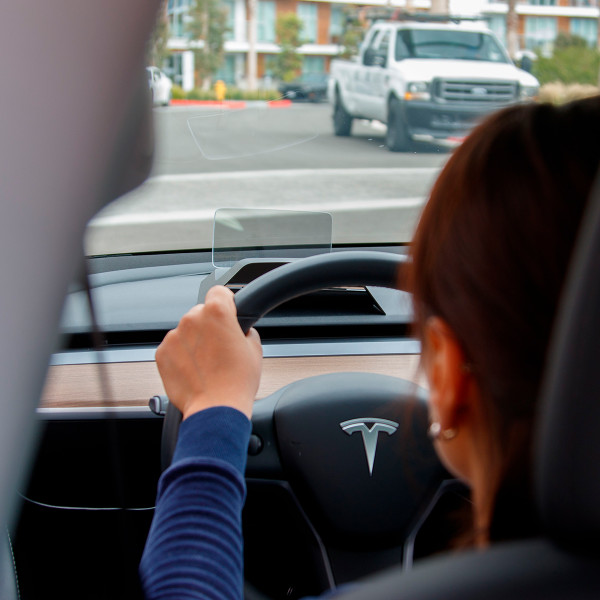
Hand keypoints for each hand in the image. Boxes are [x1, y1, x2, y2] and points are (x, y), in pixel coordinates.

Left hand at [155, 285, 261, 419]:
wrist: (216, 409)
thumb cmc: (237, 382)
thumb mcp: (255, 349)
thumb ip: (244, 330)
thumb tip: (239, 329)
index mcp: (217, 312)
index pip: (219, 291)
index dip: (226, 302)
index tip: (227, 312)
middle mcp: (192, 319)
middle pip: (201, 312)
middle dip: (209, 326)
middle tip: (220, 347)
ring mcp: (174, 336)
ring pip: (186, 331)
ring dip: (194, 341)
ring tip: (207, 364)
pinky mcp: (162, 352)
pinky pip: (174, 347)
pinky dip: (181, 355)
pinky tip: (194, 370)